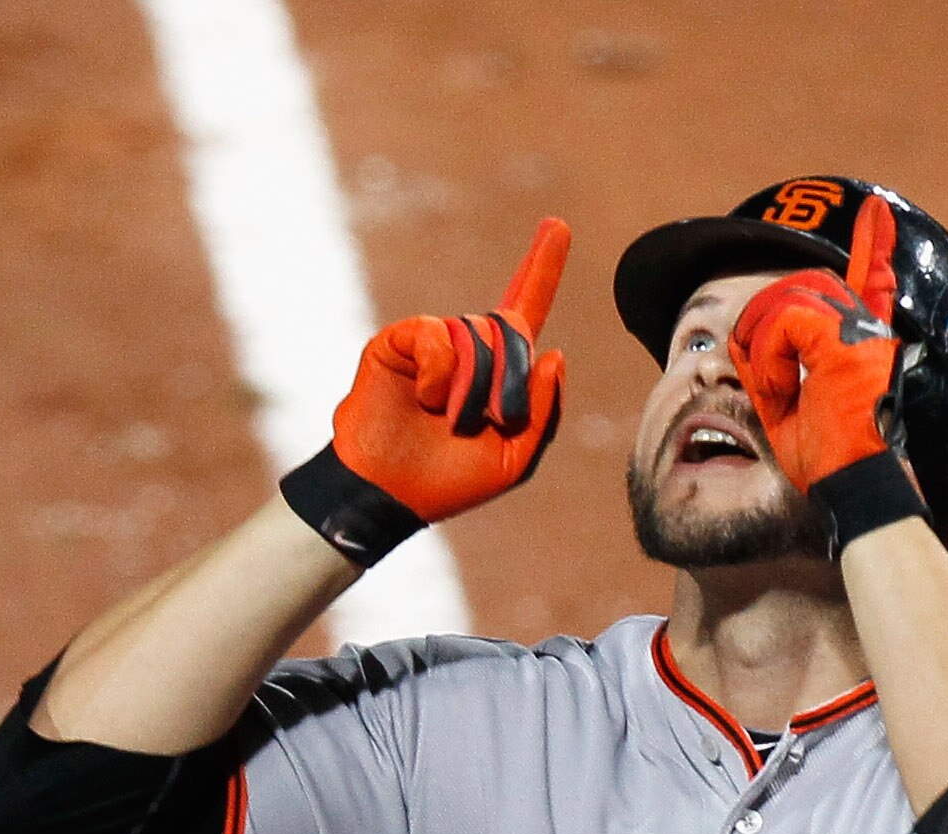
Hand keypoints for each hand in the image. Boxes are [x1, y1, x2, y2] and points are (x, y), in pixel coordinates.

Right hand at [332, 218, 569, 522]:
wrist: (388, 494)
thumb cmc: (450, 482)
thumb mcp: (513, 459)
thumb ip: (544, 412)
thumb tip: (555, 353)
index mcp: (498, 374)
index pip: (525, 310)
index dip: (542, 269)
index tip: (559, 226)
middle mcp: (466, 349)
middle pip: (512, 331)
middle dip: (508, 382)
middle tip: (484, 422)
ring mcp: (431, 343)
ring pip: (476, 336)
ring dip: (472, 387)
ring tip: (447, 419)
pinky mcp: (398, 342)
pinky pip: (437, 334)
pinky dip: (440, 371)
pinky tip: (426, 398)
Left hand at [727, 195, 901, 492]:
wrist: (856, 488)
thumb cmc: (827, 465)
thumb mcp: (789, 412)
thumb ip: (771, 372)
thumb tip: (740, 345)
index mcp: (865, 344)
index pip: (871, 283)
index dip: (874, 248)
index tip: (877, 212)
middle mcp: (869, 330)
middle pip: (802, 289)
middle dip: (766, 327)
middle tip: (771, 384)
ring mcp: (861, 332)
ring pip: (787, 300)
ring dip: (765, 347)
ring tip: (779, 393)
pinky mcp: (845, 340)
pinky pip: (783, 322)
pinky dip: (769, 358)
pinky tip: (781, 391)